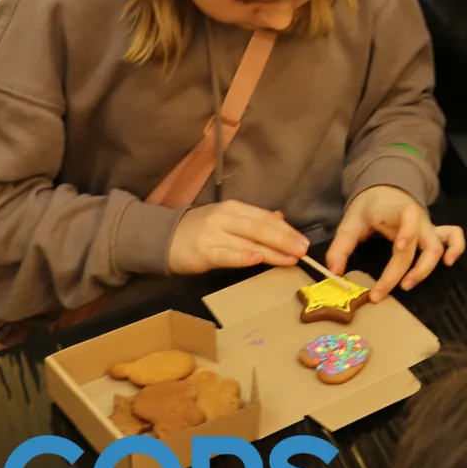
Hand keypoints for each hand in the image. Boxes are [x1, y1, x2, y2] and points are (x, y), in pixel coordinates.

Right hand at [166, 200, 309, 274]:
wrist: (162, 238)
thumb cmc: (200, 230)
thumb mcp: (227, 219)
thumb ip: (253, 219)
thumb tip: (280, 218)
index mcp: (234, 208)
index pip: (265, 217)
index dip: (287, 230)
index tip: (303, 242)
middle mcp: (225, 218)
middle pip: (260, 228)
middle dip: (285, 240)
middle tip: (303, 251)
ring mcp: (214, 234)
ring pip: (248, 241)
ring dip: (273, 251)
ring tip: (291, 258)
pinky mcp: (203, 251)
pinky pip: (227, 254)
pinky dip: (243, 256)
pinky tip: (258, 258)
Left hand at [326, 184, 465, 298]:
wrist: (386, 189)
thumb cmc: (369, 207)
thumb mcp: (350, 221)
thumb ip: (341, 246)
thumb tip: (335, 272)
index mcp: (397, 211)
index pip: (408, 219)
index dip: (407, 232)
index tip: (398, 248)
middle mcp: (418, 219)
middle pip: (418, 246)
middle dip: (401, 272)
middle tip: (380, 293)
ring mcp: (428, 226)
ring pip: (438, 247)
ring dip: (425, 268)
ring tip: (407, 285)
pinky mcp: (434, 232)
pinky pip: (453, 238)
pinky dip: (456, 249)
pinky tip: (448, 264)